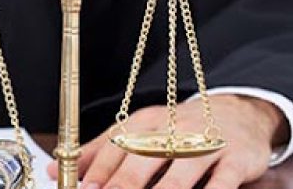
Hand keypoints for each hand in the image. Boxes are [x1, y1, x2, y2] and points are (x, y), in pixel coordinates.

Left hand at [47, 95, 289, 188]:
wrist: (239, 112)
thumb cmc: (176, 130)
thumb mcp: (138, 132)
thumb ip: (97, 153)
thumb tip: (53, 170)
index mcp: (145, 122)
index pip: (116, 147)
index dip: (98, 171)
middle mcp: (173, 130)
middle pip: (143, 160)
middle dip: (122, 185)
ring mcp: (205, 144)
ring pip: (179, 174)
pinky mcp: (236, 160)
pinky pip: (220, 184)